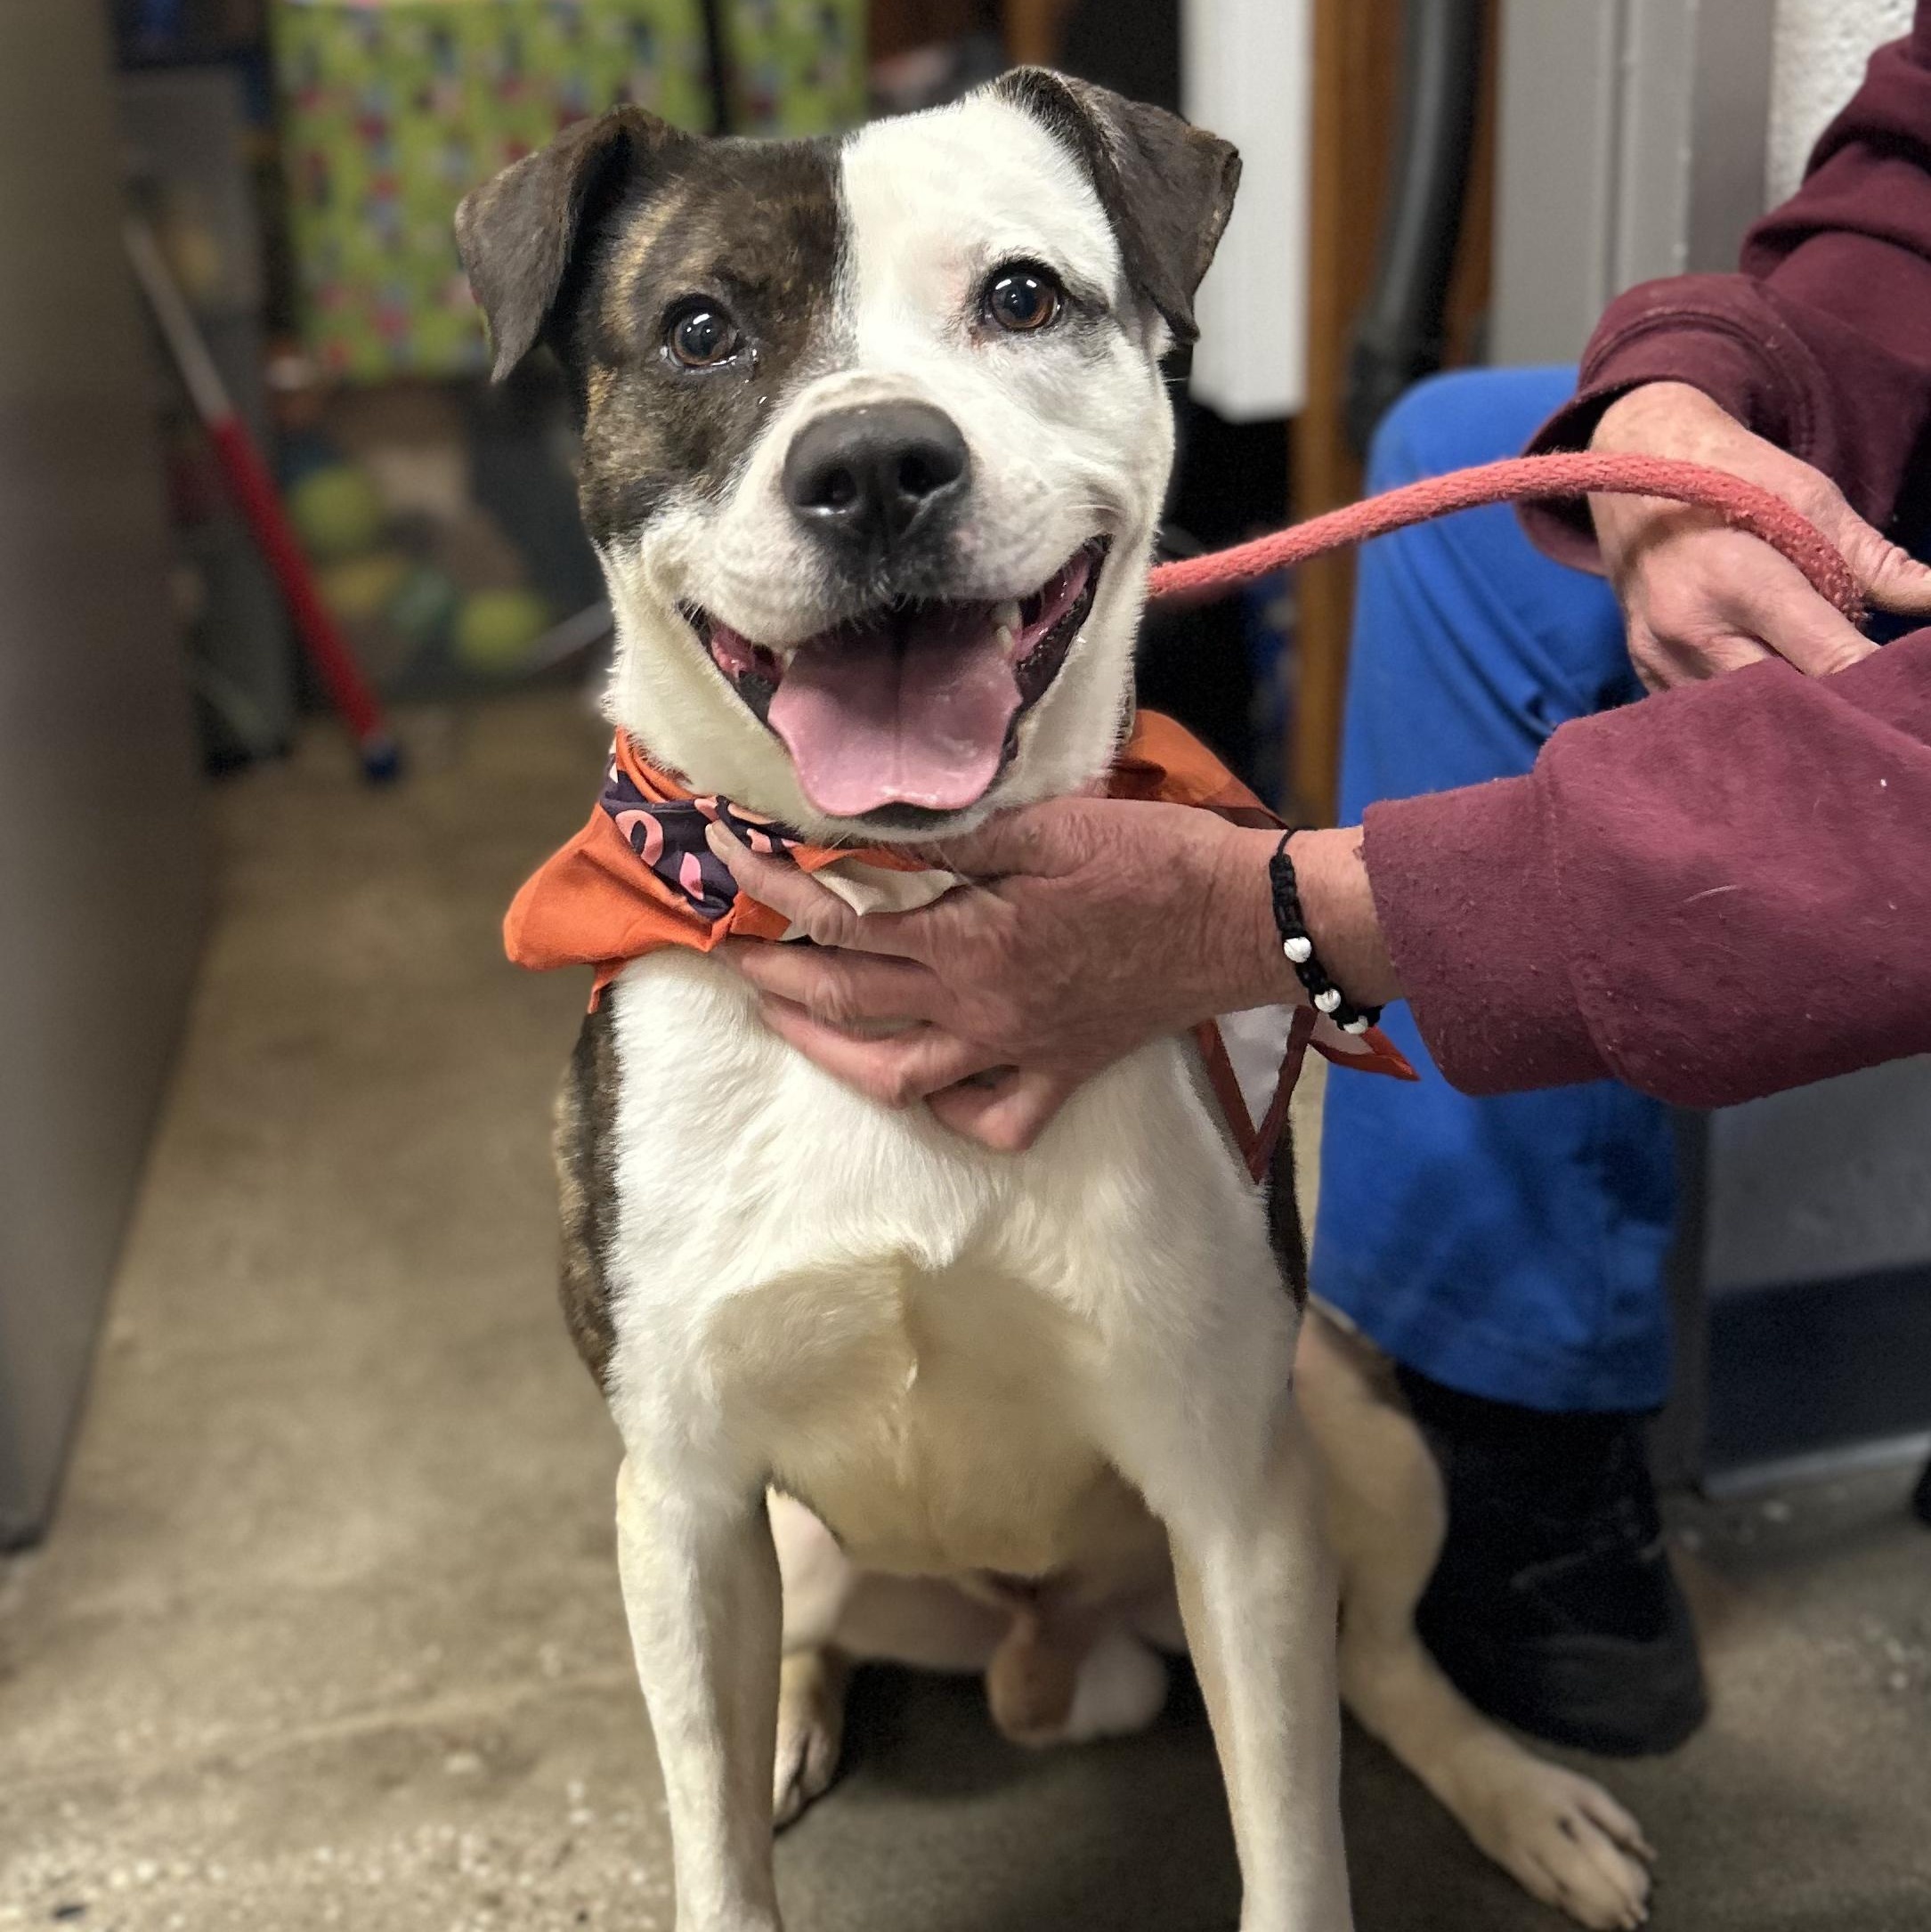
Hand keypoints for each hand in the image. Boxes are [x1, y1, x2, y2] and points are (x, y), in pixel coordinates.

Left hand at [704, 798, 1319, 1151]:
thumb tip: (861, 827)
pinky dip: (948, 1111)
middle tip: (733, 951)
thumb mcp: (1048, 823)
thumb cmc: (1153, 861)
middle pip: (846, 1003)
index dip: (774, 890)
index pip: (840, 921)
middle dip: (774, 976)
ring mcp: (1016, 1052)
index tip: (730, 861)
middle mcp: (977, 1010)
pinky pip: (991, 1119)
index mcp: (968, 941)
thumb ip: (950, 836)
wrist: (1246, 923)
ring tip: (787, 1022)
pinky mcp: (1060, 1073)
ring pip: (897, 1076)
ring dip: (828, 1052)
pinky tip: (926, 1085)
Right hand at [1588, 381, 1930, 688]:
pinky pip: (1707, 715)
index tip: (1900, 689)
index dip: (1873, 679)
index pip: (1825, 658)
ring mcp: (1659, 660)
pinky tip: (1771, 696)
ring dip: (1789, 712)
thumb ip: (1874, 562)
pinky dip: (1746, 712)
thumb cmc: (1731, 479)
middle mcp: (1690, 631)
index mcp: (1736, 579)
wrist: (1633, 481)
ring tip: (1822, 698)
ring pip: (1744, 718)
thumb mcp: (1810, 500)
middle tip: (1871, 701)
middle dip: (1833, 701)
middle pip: (1786, 700)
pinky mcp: (1644, 676)